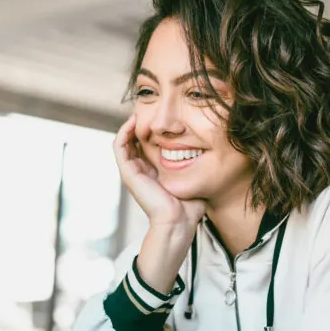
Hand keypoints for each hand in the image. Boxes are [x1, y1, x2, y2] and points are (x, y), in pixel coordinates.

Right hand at [113, 115, 205, 229]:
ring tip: (139, 111)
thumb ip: (196, 165)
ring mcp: (132, 172)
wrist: (178, 222)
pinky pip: (119, 146)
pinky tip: (134, 121)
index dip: (152, 128)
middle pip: (134, 140)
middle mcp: (141, 170)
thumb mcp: (194, 178)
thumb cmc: (189, 206)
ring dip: (130, 124)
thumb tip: (210, 148)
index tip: (163, 116)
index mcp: (154, 172)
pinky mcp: (128, 174)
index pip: (147, 144)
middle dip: (141, 123)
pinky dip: (124, 132)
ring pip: (124, 141)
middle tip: (150, 108)